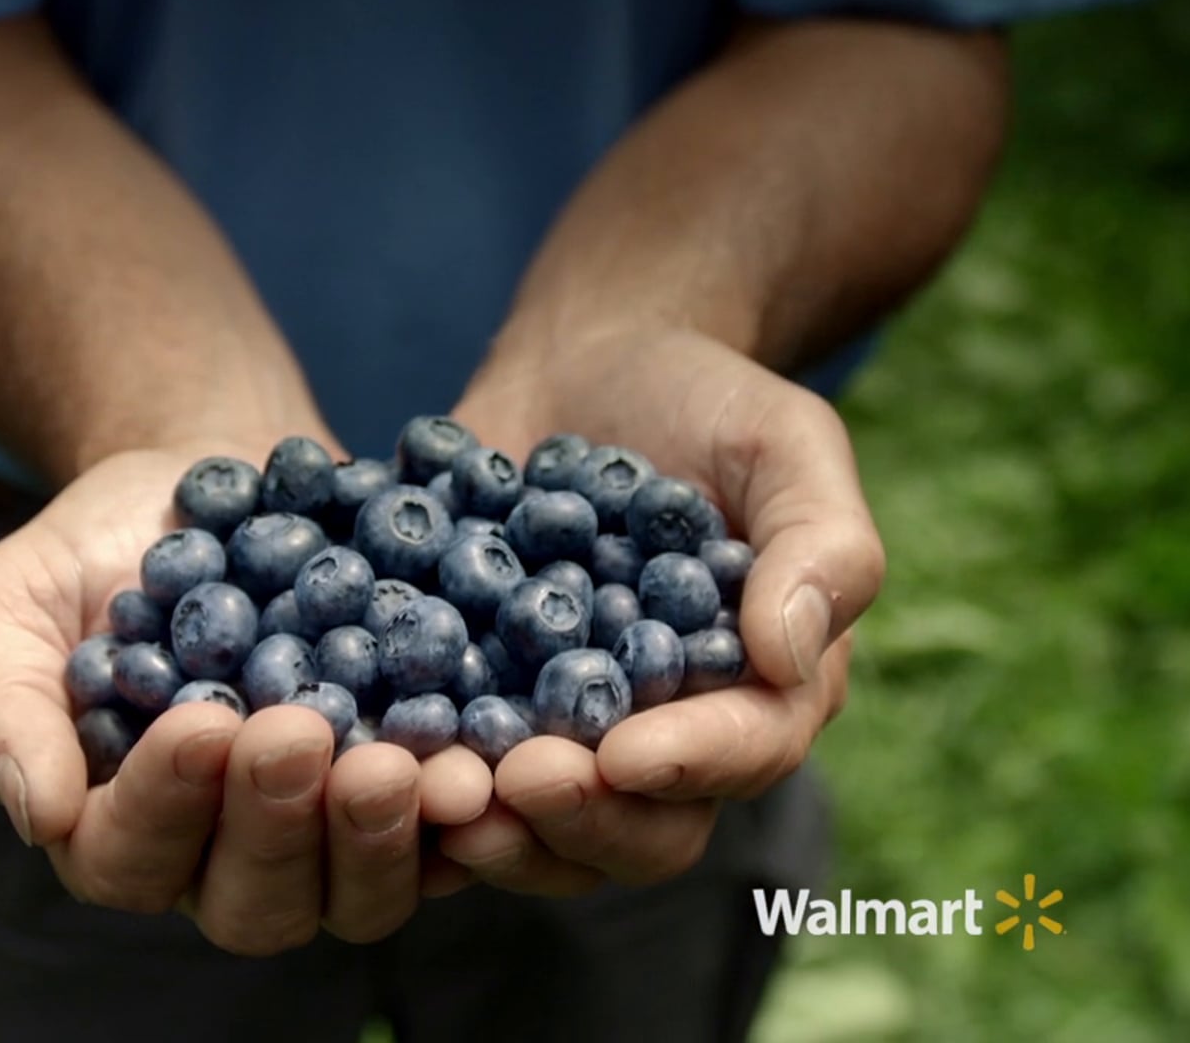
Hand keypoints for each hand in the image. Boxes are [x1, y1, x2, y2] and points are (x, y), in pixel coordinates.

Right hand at [0, 441, 491, 951]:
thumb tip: (37, 814)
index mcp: (117, 828)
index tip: (201, 722)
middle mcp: (225, 857)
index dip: (165, 805)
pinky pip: (448, 836)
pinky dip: (464, 810)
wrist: (222, 475)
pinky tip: (475, 763)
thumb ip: (0, 704)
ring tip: (397, 763)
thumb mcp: (12, 599)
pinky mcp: (411, 792)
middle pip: (253, 904)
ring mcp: (327, 836)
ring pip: (356, 896)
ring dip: (377, 839)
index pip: (130, 857)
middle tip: (299, 734)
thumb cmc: (100, 546)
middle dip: (277, 826)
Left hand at [439, 329, 882, 892]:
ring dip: (493, 826)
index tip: (622, 753)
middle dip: (580, 815)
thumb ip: (822, 545)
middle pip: (643, 830)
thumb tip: (788, 657)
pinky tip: (366, 754)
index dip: (687, 764)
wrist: (589, 360)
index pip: (744, 752)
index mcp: (763, 689)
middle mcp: (670, 735)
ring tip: (436, 792)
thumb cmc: (708, 398)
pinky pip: (456, 771)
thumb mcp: (786, 442)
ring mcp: (568, 734)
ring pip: (544, 830)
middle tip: (514, 780)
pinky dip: (416, 776)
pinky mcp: (483, 711)